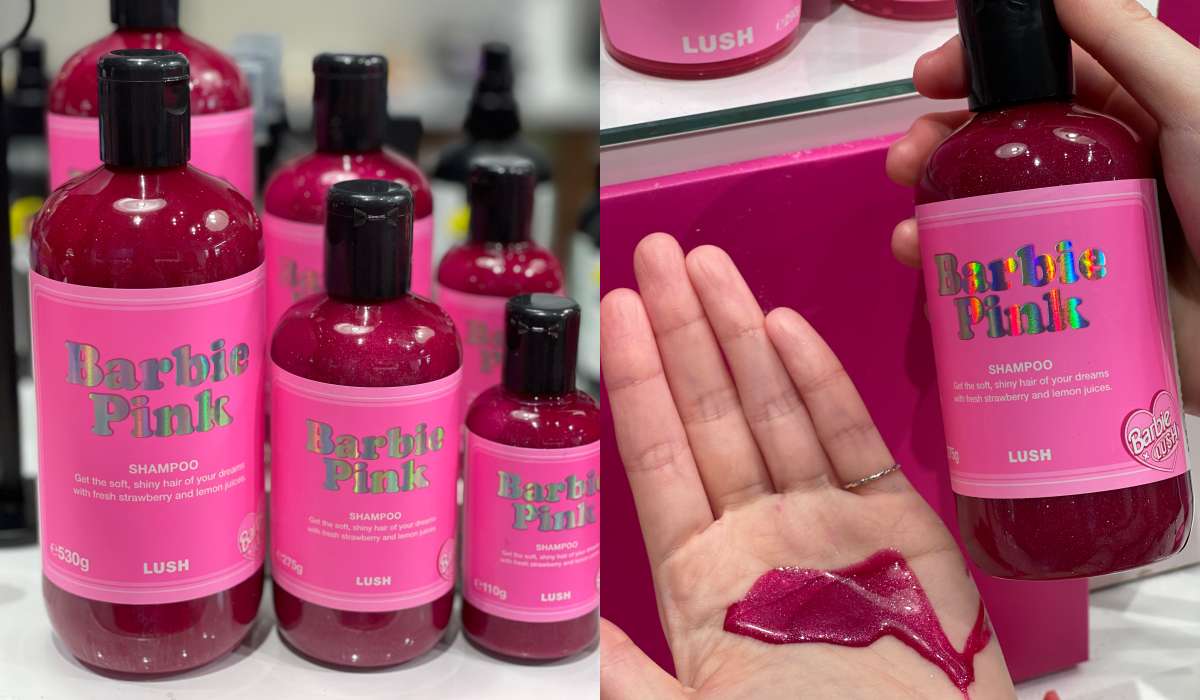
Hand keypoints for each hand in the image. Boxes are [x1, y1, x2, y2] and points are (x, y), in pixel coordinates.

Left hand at [599, 234, 1013, 699]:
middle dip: (685, 332)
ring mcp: (826, 524)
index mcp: (702, 576)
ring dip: (741, 337)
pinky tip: (784, 328)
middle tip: (660, 254)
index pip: (658, 454)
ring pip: (775, 410)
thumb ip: (632, 676)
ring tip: (711, 268)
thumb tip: (576, 632)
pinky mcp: (897, 527)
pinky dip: (821, 384)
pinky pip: (852, 442)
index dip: (639, 380)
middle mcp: (759, 535)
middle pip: (711, 413)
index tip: (619, 311)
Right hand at [886, 0, 1199, 409]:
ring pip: (981, 209)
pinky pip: (989, 275)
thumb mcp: (1191, 104)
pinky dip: (947, 270)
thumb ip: (1128, 42)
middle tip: (905, 161)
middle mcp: (1091, 171)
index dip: (977, 71)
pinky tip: (926, 270)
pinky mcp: (1056, 296)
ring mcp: (1069, 236)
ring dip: (930, 209)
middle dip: (938, 146)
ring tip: (909, 228)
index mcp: (1126, 118)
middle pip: (995, 145)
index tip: (927, 78)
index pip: (1037, 79)